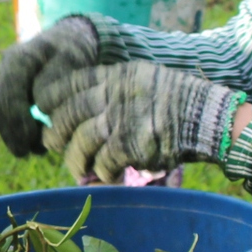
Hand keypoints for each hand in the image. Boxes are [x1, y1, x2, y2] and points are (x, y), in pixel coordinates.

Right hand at [0, 14, 97, 156]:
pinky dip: (15, 130)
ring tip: (32, 151)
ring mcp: (4, 77)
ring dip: (11, 134)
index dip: (17, 118)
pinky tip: (32, 142)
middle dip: (11, 132)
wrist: (69, 39)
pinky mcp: (9, 89)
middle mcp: (6, 67)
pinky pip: (5, 112)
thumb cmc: (74, 51)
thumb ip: (55, 79)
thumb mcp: (72, 60)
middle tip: (27, 153)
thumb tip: (39, 104)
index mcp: (19, 58)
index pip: (9, 91)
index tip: (32, 139)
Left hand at [35, 61, 233, 180]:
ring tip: (81, 169)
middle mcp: (110, 96)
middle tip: (56, 145)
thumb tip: (78, 110)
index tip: (46, 111)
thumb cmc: (175, 100)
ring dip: (77, 161)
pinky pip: (102, 164)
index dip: (49, 100)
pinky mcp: (128, 147)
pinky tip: (111, 174)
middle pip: (64, 117)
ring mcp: (118, 121)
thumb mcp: (141, 78)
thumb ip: (111, 88)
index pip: (65, 84)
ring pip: (78, 145)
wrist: (206, 116)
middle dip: (55, 135)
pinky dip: (103, 173)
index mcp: (112, 76)